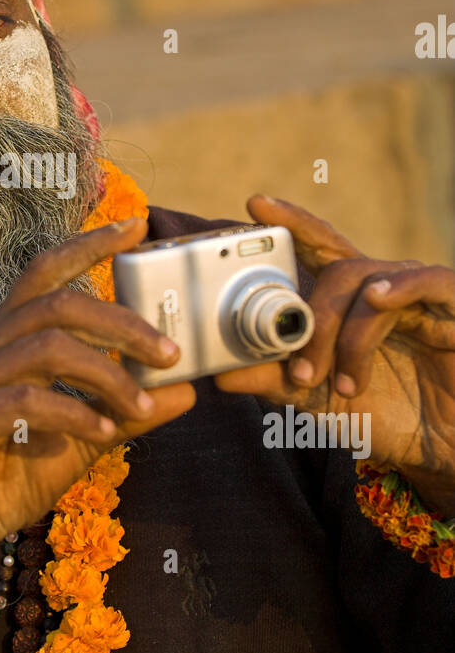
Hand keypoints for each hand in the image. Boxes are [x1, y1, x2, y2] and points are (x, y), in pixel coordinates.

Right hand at [0, 217, 195, 578]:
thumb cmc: (11, 475)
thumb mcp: (84, 438)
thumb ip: (129, 412)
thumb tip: (188, 390)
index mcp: (7, 337)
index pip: (46, 272)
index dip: (89, 244)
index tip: (138, 225)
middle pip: (58, 303)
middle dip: (122, 322)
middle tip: (169, 353)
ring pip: (47, 346)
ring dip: (107, 374)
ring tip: (141, 408)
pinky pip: (26, 399)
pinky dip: (74, 413)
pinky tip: (102, 435)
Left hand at [215, 195, 454, 515]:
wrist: (442, 447)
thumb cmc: (386, 415)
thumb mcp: (321, 401)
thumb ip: (275, 383)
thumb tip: (220, 375)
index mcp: (352, 300)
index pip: (318, 249)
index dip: (292, 223)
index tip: (256, 204)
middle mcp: (385, 286)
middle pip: (335, 271)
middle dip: (309, 320)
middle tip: (301, 374)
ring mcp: (420, 295)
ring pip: (368, 286)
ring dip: (346, 337)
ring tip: (343, 386)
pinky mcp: (453, 307)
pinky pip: (427, 283)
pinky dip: (400, 287)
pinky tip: (378, 298)